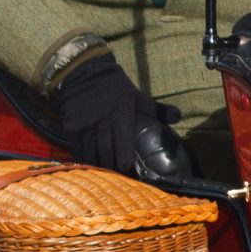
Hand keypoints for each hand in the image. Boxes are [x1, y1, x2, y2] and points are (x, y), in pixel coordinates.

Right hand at [54, 54, 195, 180]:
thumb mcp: (138, 97)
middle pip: (107, 155)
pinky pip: (77, 151)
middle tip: (119, 178)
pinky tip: (91, 167)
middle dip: (113, 169)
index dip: (125, 161)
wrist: (83, 73)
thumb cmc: (115, 88)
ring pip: (91, 156)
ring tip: (106, 176)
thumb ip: (158, 110)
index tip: (129, 169)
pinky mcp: (71, 129)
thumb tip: (179, 117)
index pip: (123, 146)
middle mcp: (102, 123)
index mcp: (121, 116)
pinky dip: (84, 161)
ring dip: (99, 167)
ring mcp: (85, 127)